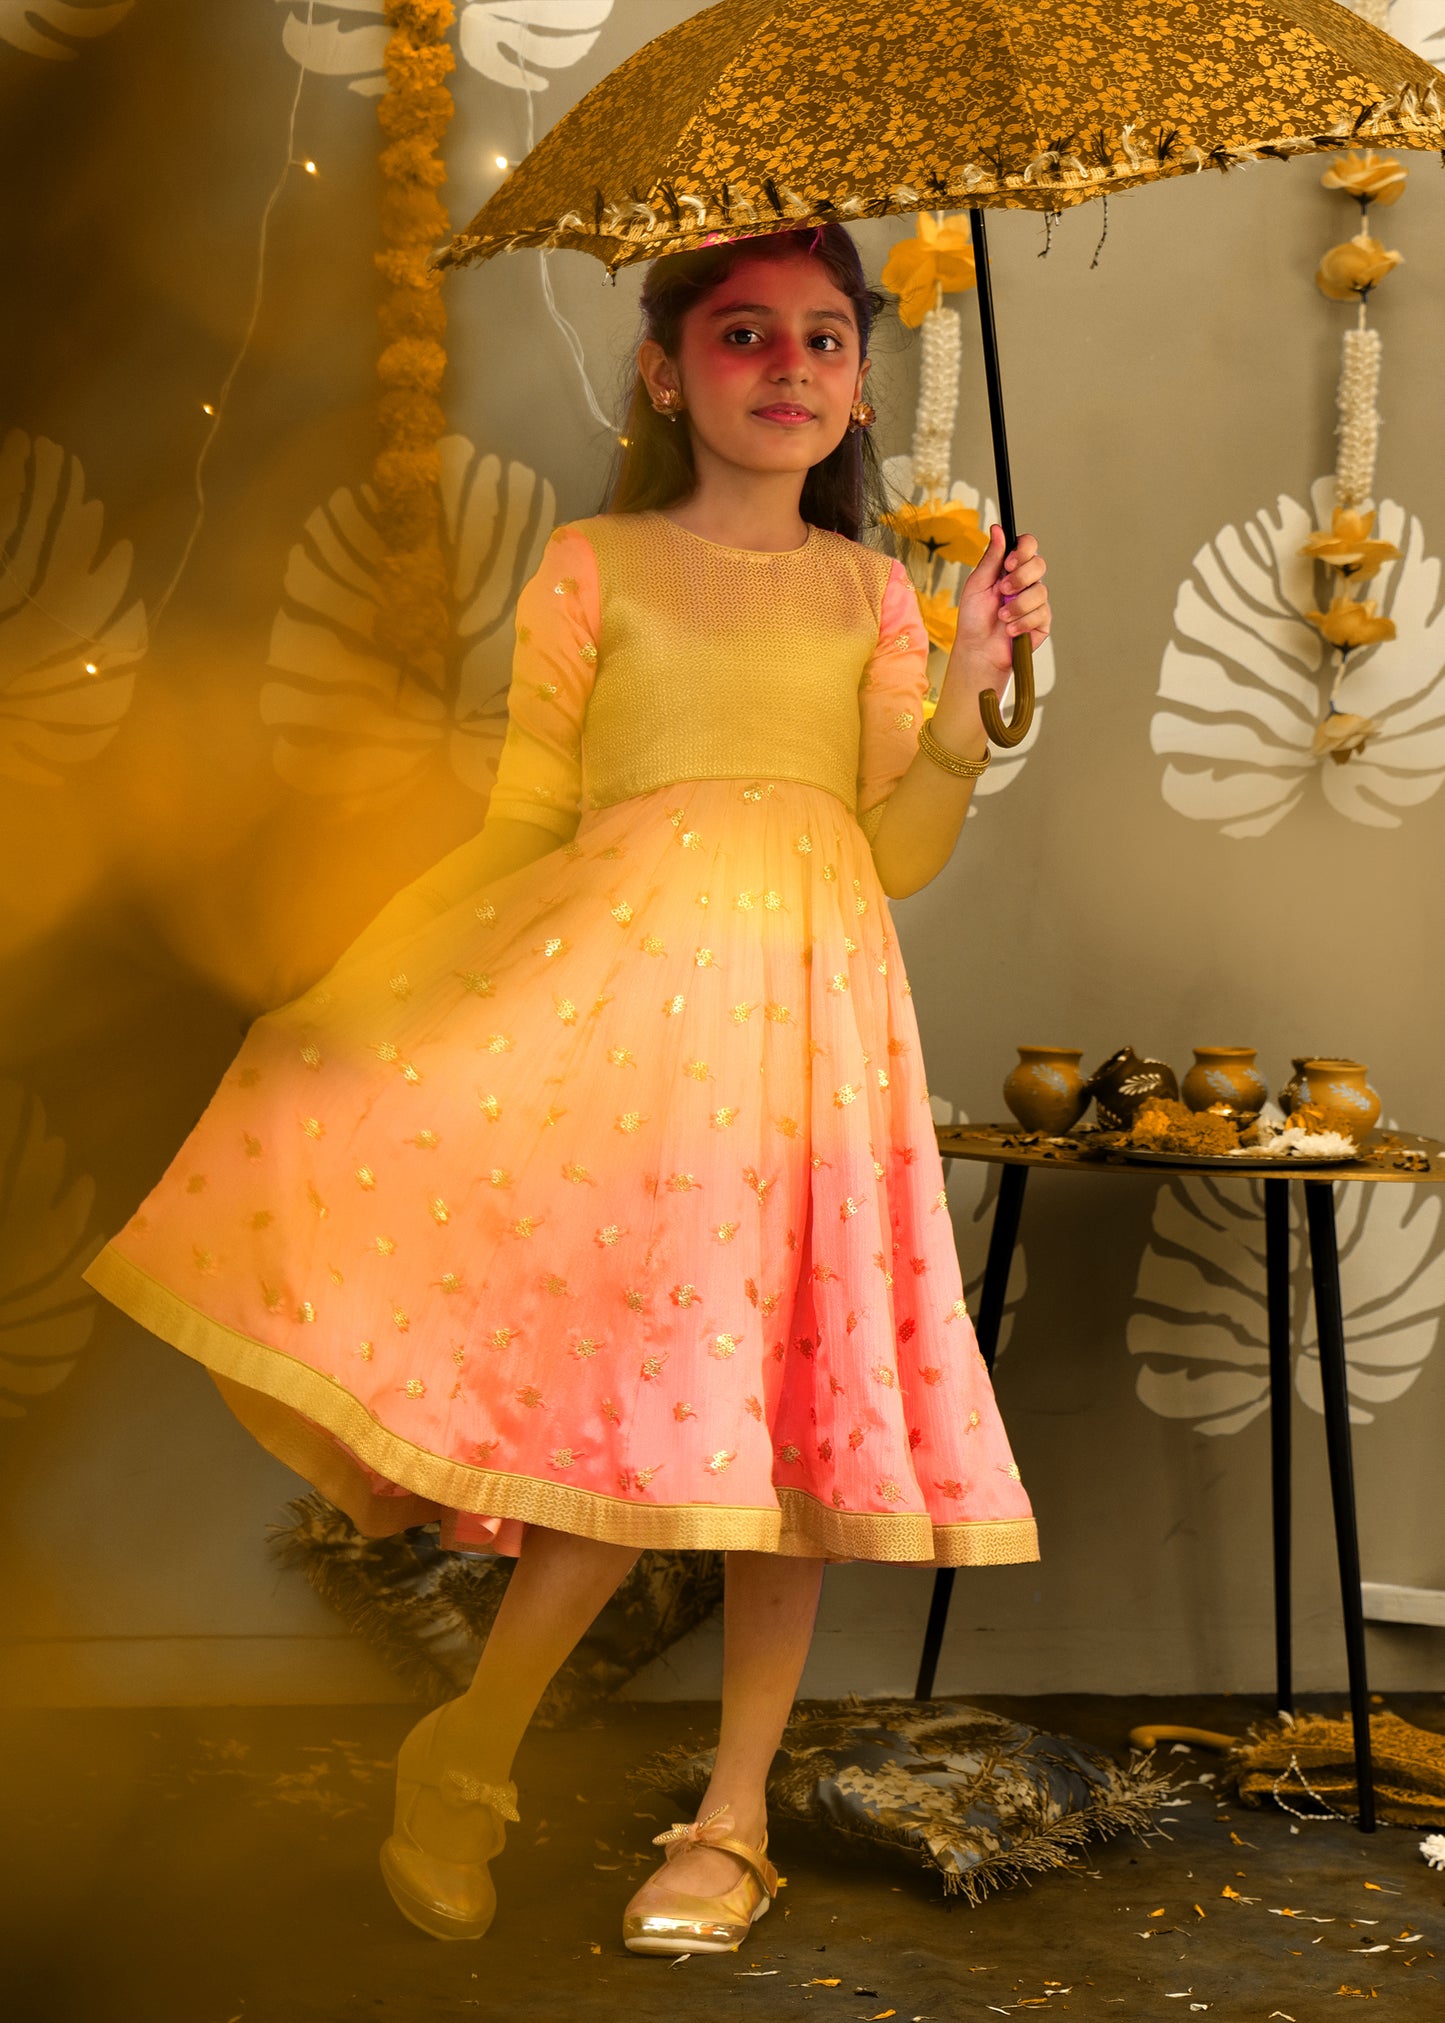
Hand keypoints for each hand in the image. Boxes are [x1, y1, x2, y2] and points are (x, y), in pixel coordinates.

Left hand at [947, 524, 1050, 694]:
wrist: (978, 650)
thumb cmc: (974, 617)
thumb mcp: (977, 583)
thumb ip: (991, 557)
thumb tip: (998, 529)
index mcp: (1011, 568)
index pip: (1028, 546)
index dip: (1023, 549)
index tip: (1009, 562)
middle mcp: (1026, 581)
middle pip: (1039, 564)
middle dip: (1020, 578)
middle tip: (1003, 590)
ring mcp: (1036, 601)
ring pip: (1040, 592)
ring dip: (1017, 606)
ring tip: (1002, 617)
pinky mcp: (1042, 620)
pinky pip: (1040, 614)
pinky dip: (1022, 622)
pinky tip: (1010, 630)